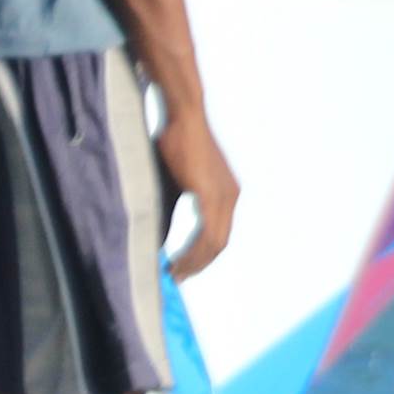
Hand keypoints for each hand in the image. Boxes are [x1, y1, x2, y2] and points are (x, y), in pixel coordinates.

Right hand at [155, 104, 237, 281]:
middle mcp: (231, 196)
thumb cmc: (176, 142)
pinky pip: (207, 234)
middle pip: (220, 243)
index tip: (185, 267)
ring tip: (176, 272)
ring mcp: (224, 196)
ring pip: (215, 243)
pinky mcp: (212, 195)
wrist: (184, 117)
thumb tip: (163, 237)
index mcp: (226, 193)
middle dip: (199, 264)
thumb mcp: (174, 183)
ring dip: (195, 261)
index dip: (203, 255)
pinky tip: (178, 259)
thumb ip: (172, 209)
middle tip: (179, 276)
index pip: (219, 234)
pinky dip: (194, 251)